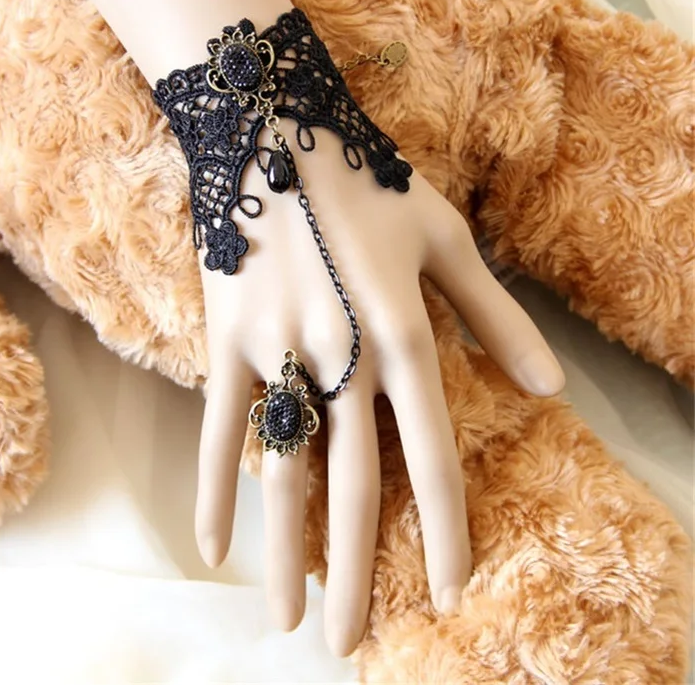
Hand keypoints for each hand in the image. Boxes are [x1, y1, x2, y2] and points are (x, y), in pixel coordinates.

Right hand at [194, 123, 563, 656]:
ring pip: (284, 471)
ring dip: (286, 552)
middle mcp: (343, 357)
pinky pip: (218, 426)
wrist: (276, 130)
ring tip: (287, 618)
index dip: (446, 530)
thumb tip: (550, 387)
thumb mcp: (447, 237)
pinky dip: (214, 487)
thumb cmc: (370, 181)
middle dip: (359, 571)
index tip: (449, 592)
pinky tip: (213, 546)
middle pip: (356, 486)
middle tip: (352, 642)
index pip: (433, 456)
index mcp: (405, 334)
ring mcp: (278, 351)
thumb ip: (496, 316)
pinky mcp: (226, 340)